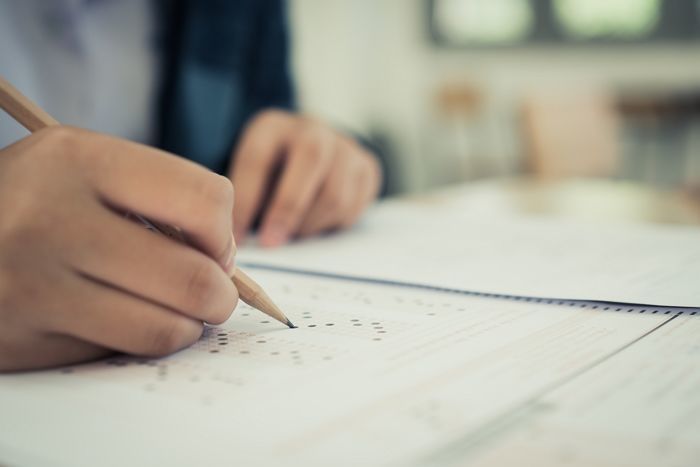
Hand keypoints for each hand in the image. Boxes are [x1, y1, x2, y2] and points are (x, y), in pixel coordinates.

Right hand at [0, 127, 237, 371]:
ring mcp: (31, 285)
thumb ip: (158, 198)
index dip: (223, 234)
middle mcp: (50, 219)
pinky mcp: (21, 340)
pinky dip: (135, 342)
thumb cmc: (36, 200)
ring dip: (186, 326)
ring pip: (164, 328)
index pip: (204, 200)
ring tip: (175, 312)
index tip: (215, 249)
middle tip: (212, 295)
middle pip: (192, 277)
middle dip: (220, 295)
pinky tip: (119, 320)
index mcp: (78, 159)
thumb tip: (227, 264)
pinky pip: (117, 354)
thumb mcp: (86, 169)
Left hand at [229, 110, 381, 246]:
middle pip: (311, 158)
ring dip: (311, 224)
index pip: (258, 158)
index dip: (246, 201)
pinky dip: (333, 225)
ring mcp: (345, 146)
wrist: (310, 154)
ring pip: (336, 193)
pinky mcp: (367, 168)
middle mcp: (313, 129)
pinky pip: (354, 208)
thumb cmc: (272, 173)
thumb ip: (245, 200)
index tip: (237, 236)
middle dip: (288, 208)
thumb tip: (237, 241)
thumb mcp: (250, 176)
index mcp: (272, 126)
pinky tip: (316, 224)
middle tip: (271, 243)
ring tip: (295, 235)